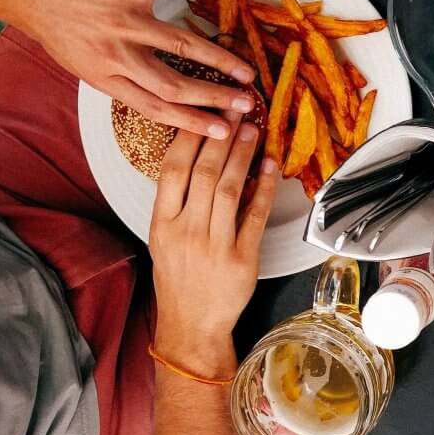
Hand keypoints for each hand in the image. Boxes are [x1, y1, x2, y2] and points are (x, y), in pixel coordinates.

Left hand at [4, 0, 256, 138]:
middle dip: (214, 98)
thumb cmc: (48, 21)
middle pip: (174, 85)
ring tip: (246, 69)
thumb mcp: (78, 62)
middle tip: (246, 104)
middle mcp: (115, 55)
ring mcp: (120, 22)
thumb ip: (116, 73)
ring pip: (179, 45)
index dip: (192, 123)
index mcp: (105, 78)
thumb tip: (150, 85)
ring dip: (218, 58)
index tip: (222, 132)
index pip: (155, 108)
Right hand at [149, 118, 277, 376]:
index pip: (173, 170)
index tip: (204, 113)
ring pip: (230, 189)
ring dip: (243, 156)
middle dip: (221, 137)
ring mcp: (215, 245)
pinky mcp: (242, 259)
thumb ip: (177, 201)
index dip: (190, 137)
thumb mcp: (164, 238)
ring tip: (252, 130)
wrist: (191, 325)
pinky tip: (271, 167)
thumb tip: (200, 157)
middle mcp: (186, 231)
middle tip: (235, 110)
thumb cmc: (179, 278)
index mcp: (162, 224)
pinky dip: (265, 189)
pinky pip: (256, 216)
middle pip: (205, 173)